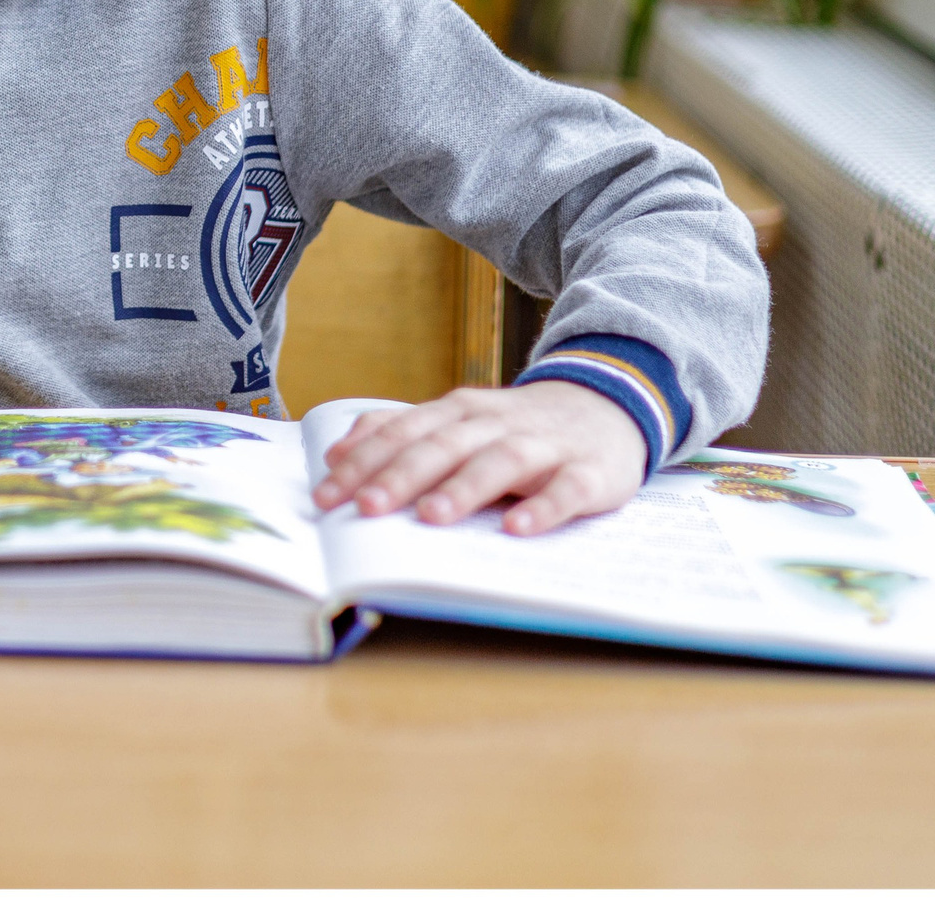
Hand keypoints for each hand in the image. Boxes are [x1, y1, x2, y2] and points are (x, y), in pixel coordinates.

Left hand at [312, 382, 646, 535]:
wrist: (608, 406)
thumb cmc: (516, 426)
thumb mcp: (458, 420)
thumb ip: (400, 431)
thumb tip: (337, 452)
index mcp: (459, 412)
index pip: (402, 434)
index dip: (363, 464)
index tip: (326, 495)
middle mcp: (496, 423)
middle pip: (443, 446)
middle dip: (401, 475)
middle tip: (366, 508)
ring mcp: (544, 446)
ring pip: (500, 462)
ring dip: (463, 488)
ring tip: (431, 516)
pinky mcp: (589, 471)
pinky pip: (566, 490)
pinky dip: (543, 507)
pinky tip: (517, 529)